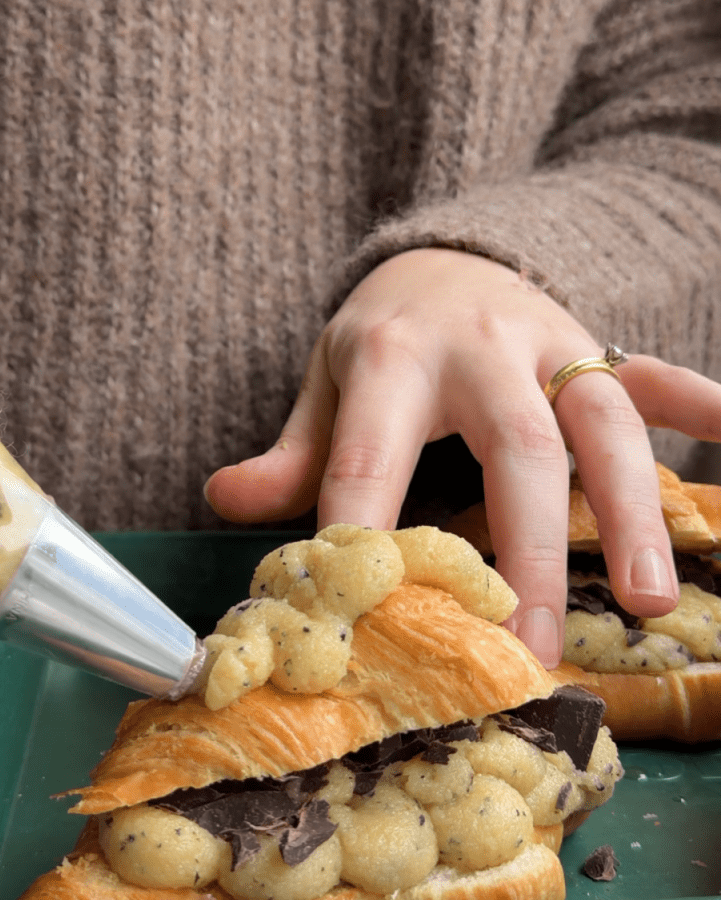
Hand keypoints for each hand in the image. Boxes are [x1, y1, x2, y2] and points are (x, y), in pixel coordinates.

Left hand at [204, 248, 718, 666]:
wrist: (442, 255)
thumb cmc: (382, 339)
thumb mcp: (327, 382)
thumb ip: (293, 449)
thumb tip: (225, 498)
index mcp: (394, 358)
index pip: (372, 455)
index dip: (365, 529)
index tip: (371, 615)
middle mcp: (482, 349)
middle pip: (518, 449)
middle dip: (531, 550)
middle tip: (532, 644)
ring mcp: (552, 344)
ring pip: (604, 424)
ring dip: (631, 510)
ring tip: (648, 599)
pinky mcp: (597, 349)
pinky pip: (655, 375)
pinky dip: (700, 405)